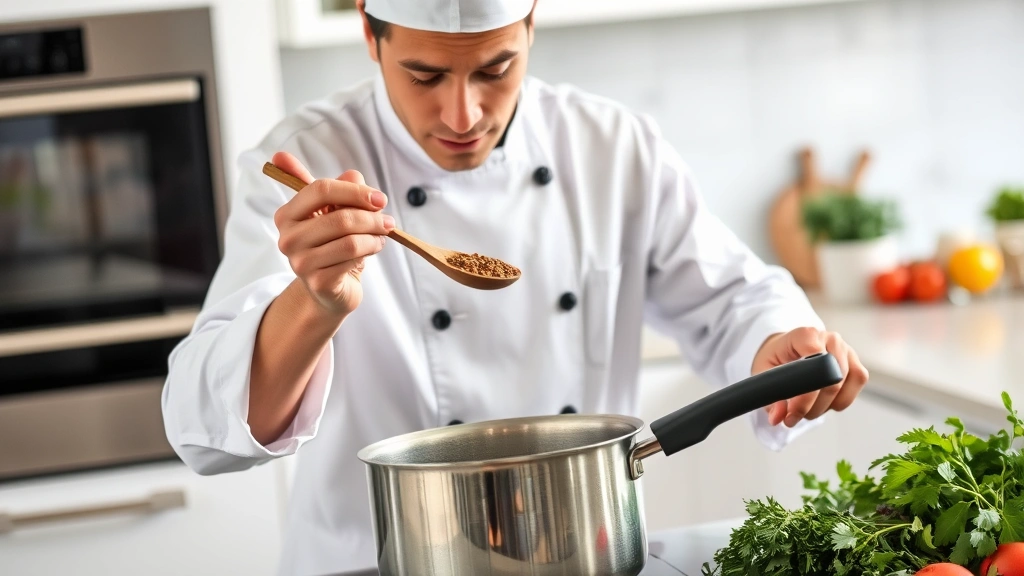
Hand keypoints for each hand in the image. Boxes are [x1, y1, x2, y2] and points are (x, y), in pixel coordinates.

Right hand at [271, 151, 393, 316]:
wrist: (330, 288)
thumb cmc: (333, 244)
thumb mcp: (336, 212)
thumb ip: (342, 188)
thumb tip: (353, 174)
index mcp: (288, 214)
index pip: (321, 189)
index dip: (355, 191)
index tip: (379, 198)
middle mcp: (288, 238)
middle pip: (340, 217)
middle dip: (372, 218)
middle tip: (388, 221)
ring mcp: (300, 262)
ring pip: (350, 241)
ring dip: (374, 236)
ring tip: (381, 236)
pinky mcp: (318, 282)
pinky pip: (353, 260)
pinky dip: (370, 251)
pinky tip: (374, 248)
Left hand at [752, 327, 868, 427]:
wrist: (787, 350)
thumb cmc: (776, 358)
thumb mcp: (763, 373)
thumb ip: (770, 394)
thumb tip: (778, 417)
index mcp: (806, 335)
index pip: (815, 363)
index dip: (805, 393)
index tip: (791, 411)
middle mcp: (830, 339)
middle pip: (831, 380)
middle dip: (811, 406)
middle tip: (793, 417)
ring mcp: (847, 352)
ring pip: (843, 388)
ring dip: (824, 407)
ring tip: (806, 409)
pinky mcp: (855, 366)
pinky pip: (853, 391)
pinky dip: (838, 404)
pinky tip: (821, 402)